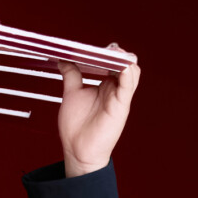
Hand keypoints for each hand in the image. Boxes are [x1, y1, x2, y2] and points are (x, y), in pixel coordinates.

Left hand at [58, 44, 140, 176]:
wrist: (77, 151)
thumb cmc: (76, 128)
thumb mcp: (72, 94)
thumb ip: (72, 76)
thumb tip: (65, 59)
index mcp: (105, 85)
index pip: (113, 62)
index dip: (107, 51)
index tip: (93, 46)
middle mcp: (115, 90)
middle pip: (124, 64)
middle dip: (117, 52)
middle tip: (105, 48)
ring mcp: (119, 98)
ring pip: (132, 72)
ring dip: (124, 59)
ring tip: (113, 53)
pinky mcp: (121, 107)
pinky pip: (128, 87)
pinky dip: (127, 73)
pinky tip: (121, 66)